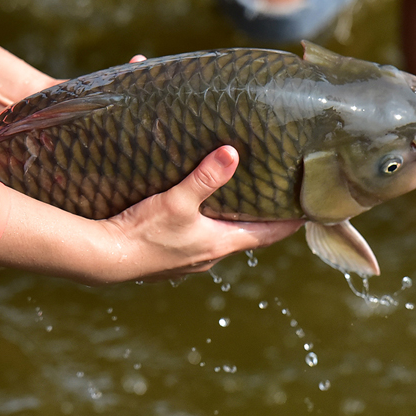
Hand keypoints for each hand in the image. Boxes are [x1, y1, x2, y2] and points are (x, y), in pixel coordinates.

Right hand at [0, 146, 301, 285]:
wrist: (104, 260)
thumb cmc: (144, 233)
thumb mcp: (177, 200)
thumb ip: (206, 177)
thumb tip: (232, 153)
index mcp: (220, 244)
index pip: (268, 234)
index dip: (290, 222)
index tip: (310, 211)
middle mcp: (209, 257)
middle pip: (244, 235)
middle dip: (257, 217)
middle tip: (271, 195)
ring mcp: (187, 262)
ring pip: (217, 239)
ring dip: (226, 222)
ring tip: (232, 200)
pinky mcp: (166, 261)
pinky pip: (192, 241)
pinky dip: (200, 227)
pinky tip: (189, 215)